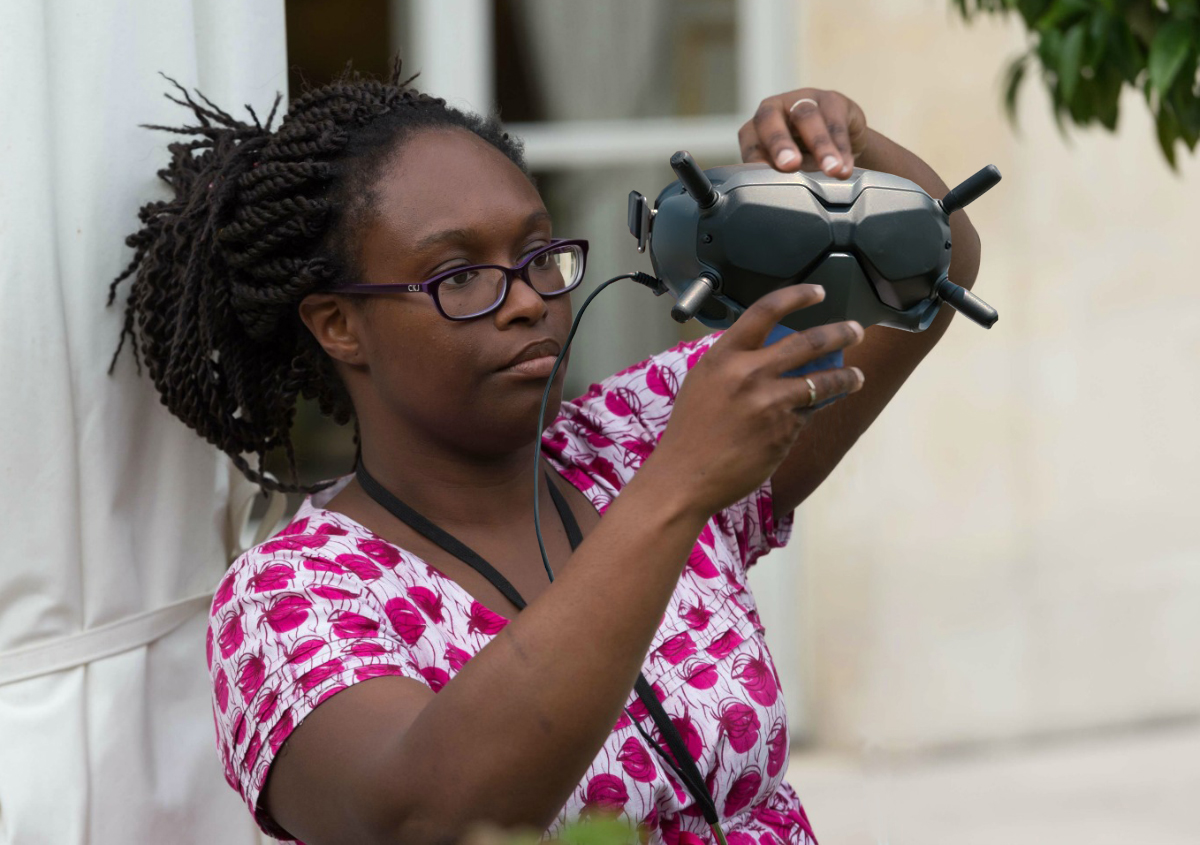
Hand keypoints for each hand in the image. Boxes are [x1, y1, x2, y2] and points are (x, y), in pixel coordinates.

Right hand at [648, 284, 864, 518]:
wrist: (685, 476)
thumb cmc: (690, 429)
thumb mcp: (703, 381)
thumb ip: (734, 361)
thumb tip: (768, 348)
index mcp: (725, 356)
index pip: (766, 311)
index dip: (798, 296)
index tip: (819, 293)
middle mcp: (750, 373)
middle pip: (808, 342)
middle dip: (840, 333)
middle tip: (855, 331)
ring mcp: (770, 403)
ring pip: (822, 381)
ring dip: (846, 376)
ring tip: (857, 376)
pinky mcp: (784, 431)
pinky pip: (809, 413)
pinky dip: (814, 410)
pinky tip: (817, 410)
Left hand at [737, 89, 868, 178]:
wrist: (845, 142)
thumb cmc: (807, 157)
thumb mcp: (788, 169)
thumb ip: (777, 176)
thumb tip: (773, 194)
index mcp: (757, 127)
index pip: (750, 141)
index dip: (755, 159)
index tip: (763, 181)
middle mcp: (776, 108)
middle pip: (769, 118)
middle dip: (779, 143)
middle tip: (790, 165)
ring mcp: (803, 99)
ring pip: (806, 116)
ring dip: (820, 146)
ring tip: (831, 170)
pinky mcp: (832, 100)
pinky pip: (835, 122)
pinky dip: (841, 148)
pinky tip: (844, 167)